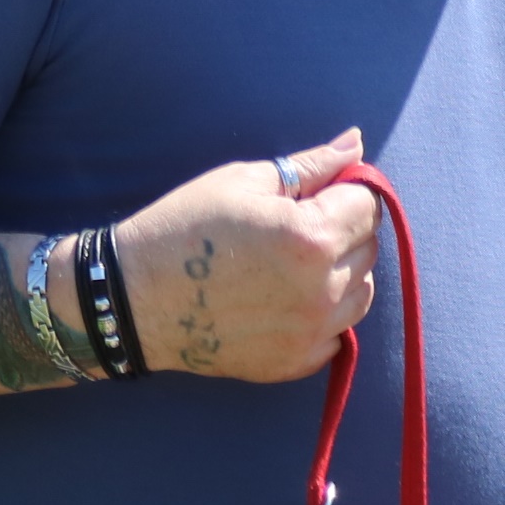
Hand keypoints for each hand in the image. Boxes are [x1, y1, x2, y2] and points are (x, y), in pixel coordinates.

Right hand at [105, 130, 379, 381]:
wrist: (135, 297)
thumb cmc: (183, 227)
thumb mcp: (242, 181)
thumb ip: (309, 166)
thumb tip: (355, 144)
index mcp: (311, 236)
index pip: (368, 207)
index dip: (347, 194)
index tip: (319, 194)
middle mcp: (323, 288)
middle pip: (369, 250)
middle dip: (344, 231)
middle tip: (295, 226)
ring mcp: (314, 331)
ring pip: (363, 294)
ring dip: (342, 274)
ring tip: (291, 262)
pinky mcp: (300, 360)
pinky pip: (339, 332)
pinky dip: (324, 314)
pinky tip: (284, 298)